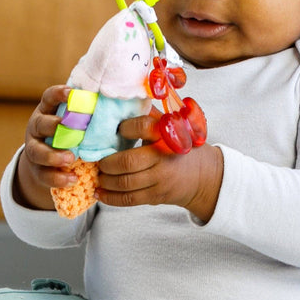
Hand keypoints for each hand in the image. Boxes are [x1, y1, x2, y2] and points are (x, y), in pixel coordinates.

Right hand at [12, 85, 81, 210]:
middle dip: (53, 126)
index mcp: (48, 111)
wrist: (50, 163)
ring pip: (37, 151)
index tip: (71, 93)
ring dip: (53, 155)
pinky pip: (43, 174)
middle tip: (70, 131)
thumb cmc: (73, 135)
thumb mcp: (77, 122)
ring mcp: (34, 149)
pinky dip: (57, 178)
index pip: (49, 97)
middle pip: (40, 124)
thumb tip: (120, 108)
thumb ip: (91, 116)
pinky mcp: (36, 170)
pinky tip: (73, 179)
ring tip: (70, 159)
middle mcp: (37, 128)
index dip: (58, 94)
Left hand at [96, 113, 222, 221]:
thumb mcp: (170, 127)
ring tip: (98, 175)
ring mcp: (160, 179)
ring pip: (125, 183)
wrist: (201, 175)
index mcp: (166, 135)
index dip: (126, 128)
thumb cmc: (178, 146)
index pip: (143, 127)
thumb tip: (123, 100)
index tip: (118, 129)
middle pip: (128, 162)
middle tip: (98, 160)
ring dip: (105, 180)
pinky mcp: (156, 196)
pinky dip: (110, 198)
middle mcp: (164, 157)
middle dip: (107, 163)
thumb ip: (149, 115)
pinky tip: (99, 192)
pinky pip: (129, 199)